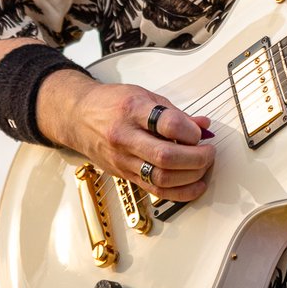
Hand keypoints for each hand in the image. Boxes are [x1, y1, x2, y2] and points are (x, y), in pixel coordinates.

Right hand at [39, 75, 214, 202]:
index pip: (168, 124)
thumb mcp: (144, 95)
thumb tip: (203, 126)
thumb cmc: (111, 103)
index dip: (191, 131)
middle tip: (209, 152)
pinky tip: (194, 185)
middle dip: (197, 158)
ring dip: (191, 176)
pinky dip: (180, 192)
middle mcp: (125, 137)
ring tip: (203, 166)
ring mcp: (123, 159)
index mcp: (132, 110)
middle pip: (166, 156)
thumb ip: (175, 113)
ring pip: (161, 178)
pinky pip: (155, 190)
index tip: (200, 132)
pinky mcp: (124, 175)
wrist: (77, 116)